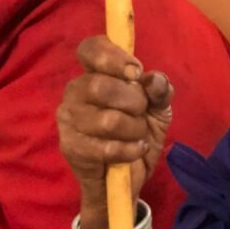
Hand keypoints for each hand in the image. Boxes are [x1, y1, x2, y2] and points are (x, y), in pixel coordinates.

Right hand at [57, 35, 173, 228]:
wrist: (126, 180)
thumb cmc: (137, 136)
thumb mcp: (158, 111)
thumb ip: (160, 91)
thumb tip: (154, 80)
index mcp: (95, 74)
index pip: (90, 48)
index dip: (113, 57)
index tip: (135, 72)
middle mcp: (75, 91)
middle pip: (99, 84)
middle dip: (132, 102)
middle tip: (141, 114)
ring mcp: (69, 119)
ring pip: (106, 119)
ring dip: (133, 130)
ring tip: (136, 137)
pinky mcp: (70, 147)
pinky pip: (105, 147)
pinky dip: (128, 151)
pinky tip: (132, 152)